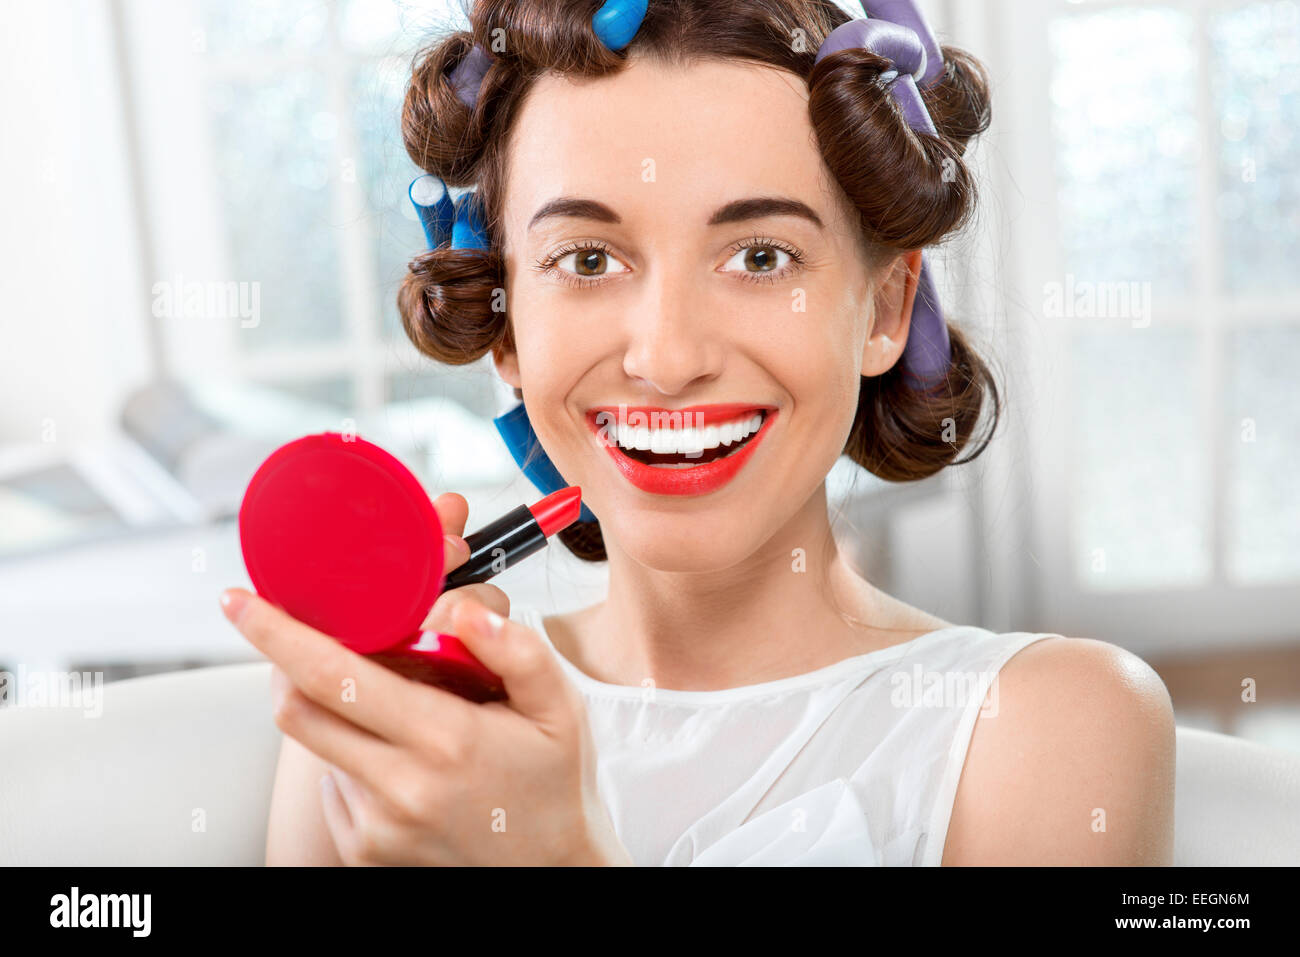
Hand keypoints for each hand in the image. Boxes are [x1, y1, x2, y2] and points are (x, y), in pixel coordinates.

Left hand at [220, 492, 632, 865]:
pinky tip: (406, 760)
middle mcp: (401, 786)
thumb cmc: (554, 782)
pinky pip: (334, 783)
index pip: (333, 676)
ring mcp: (377, 824)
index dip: (276, 634)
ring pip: (319, 743)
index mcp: (446, 739)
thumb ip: (515, 648)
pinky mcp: (365, 849)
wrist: (551, 870)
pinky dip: (354, 757)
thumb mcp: (559, 707)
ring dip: (338, 711)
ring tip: (403, 714)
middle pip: (297, 709)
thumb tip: (459, 607)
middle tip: (312, 638)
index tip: (239, 601)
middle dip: (286, 663)